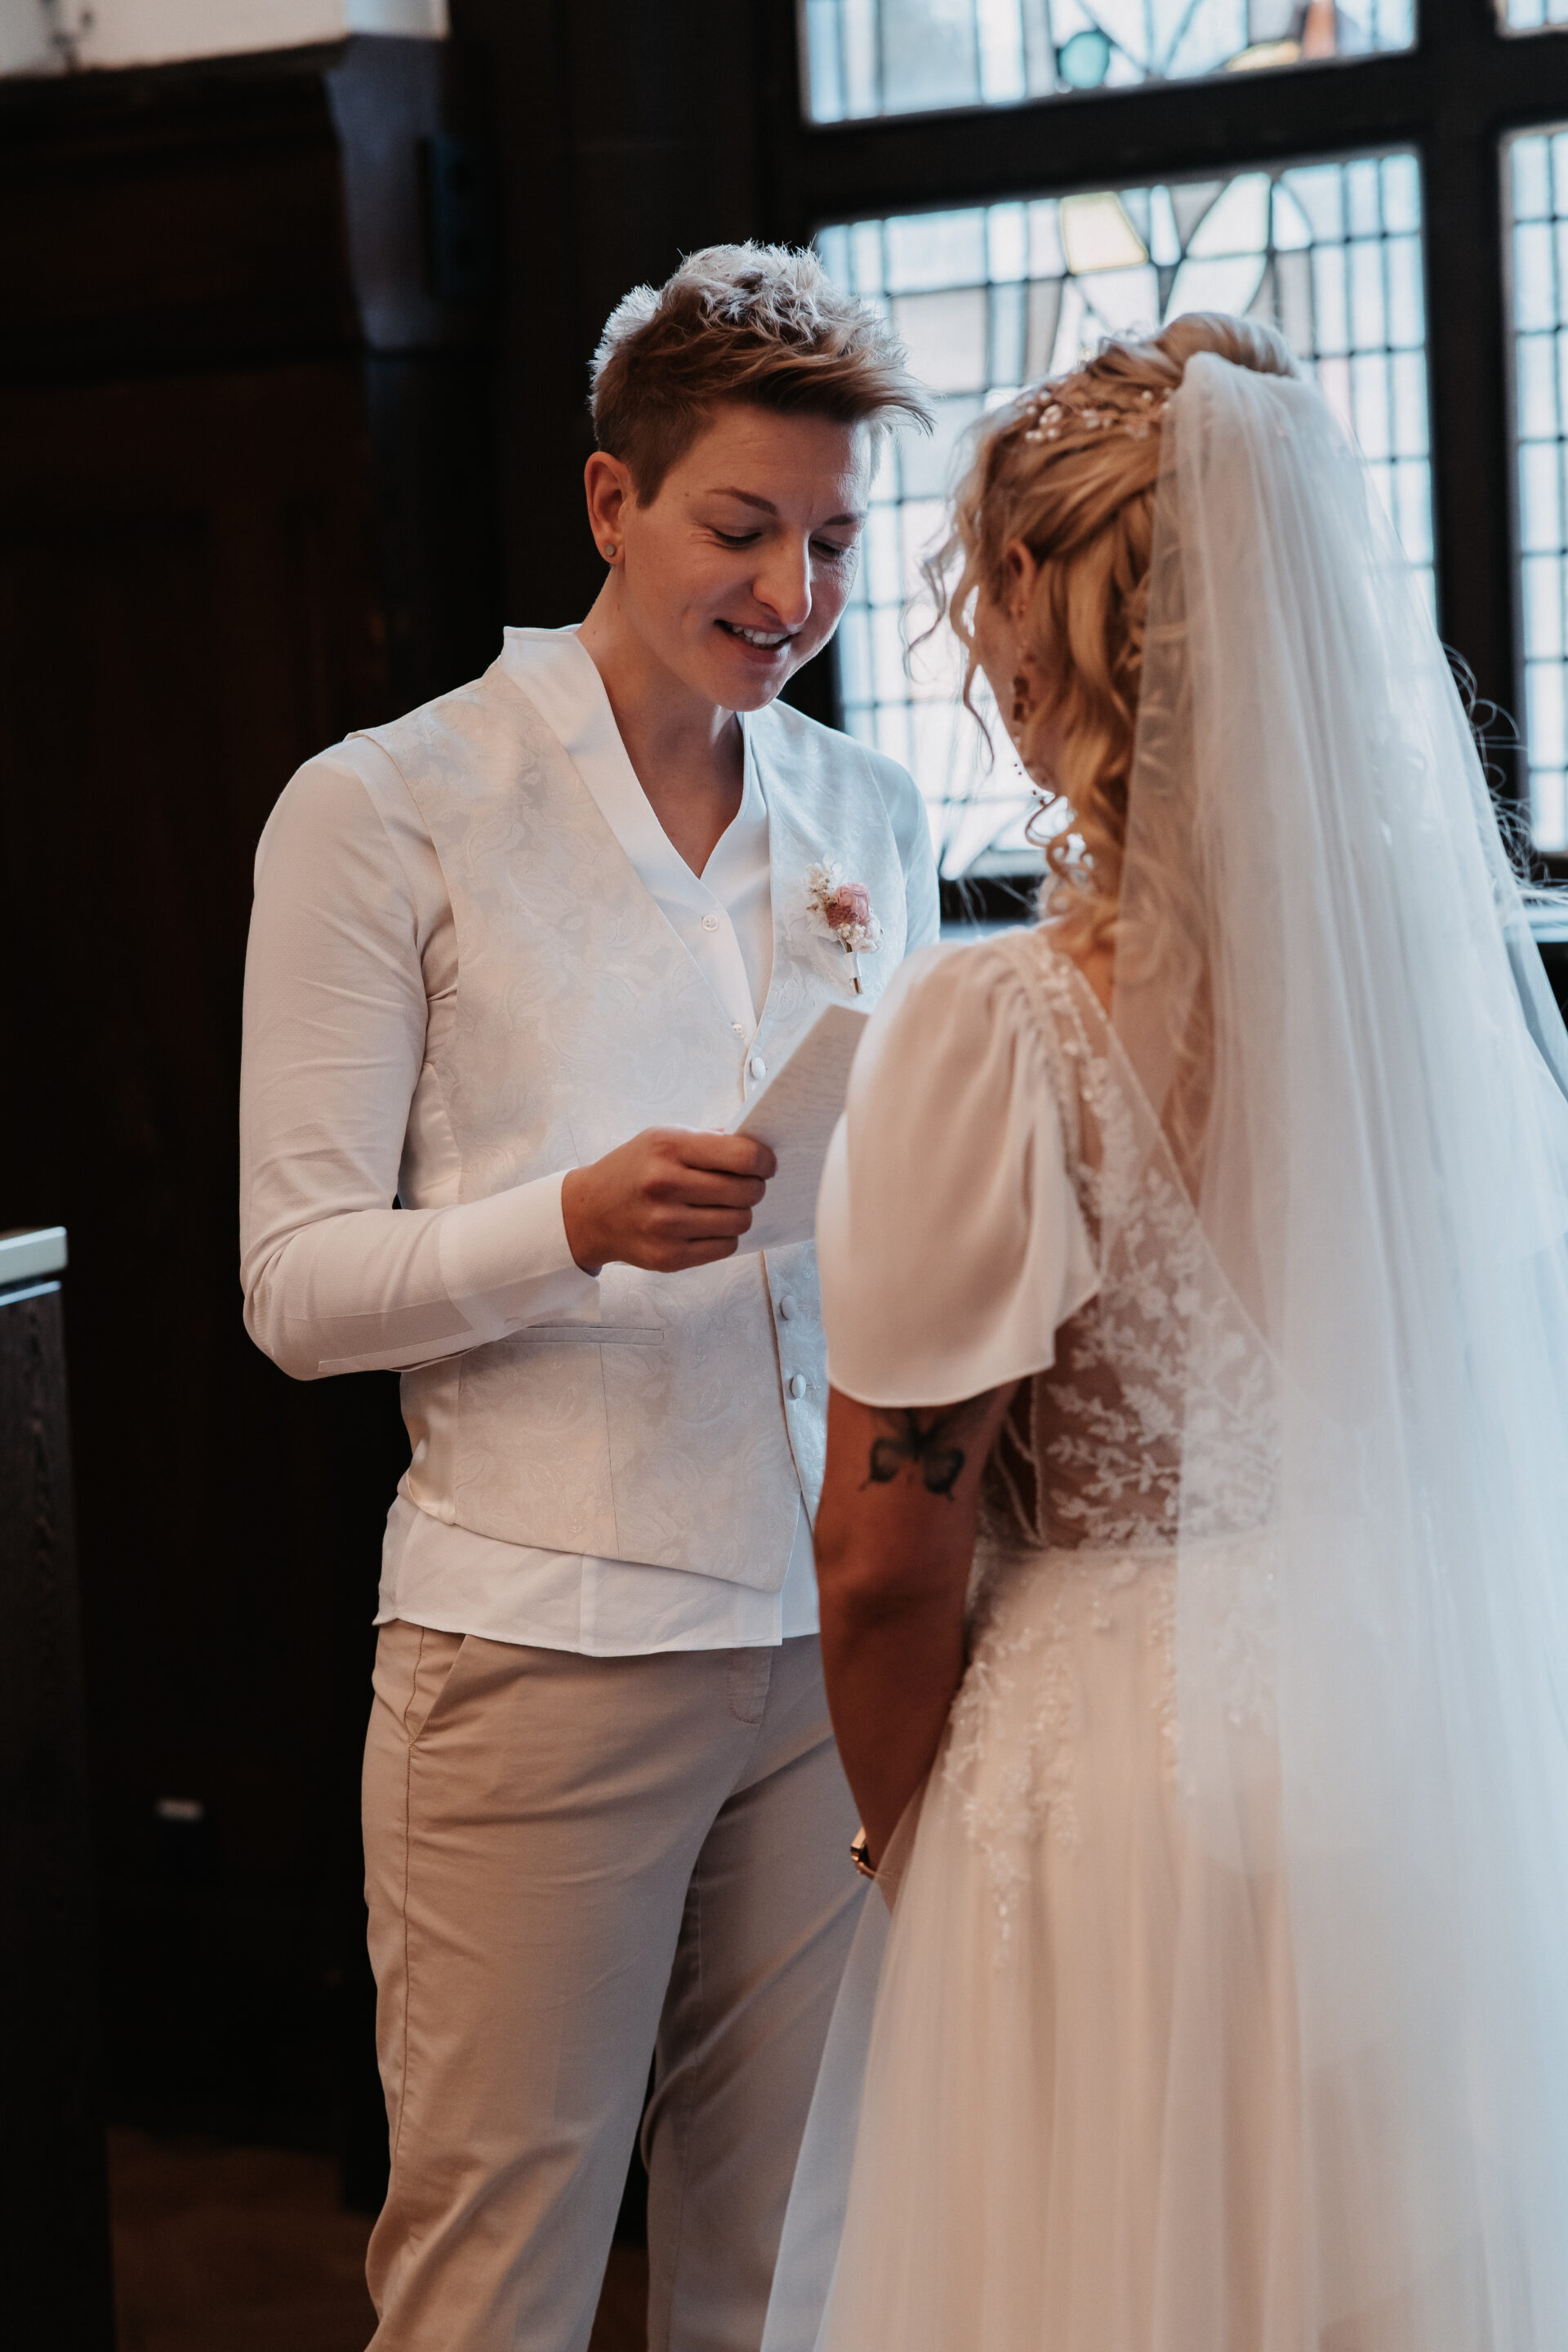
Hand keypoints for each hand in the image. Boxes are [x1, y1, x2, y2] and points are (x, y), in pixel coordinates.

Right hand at [561, 1128, 776, 1273]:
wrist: (589, 1212)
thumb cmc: (633, 1170)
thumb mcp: (662, 1138)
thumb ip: (709, 1140)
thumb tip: (758, 1146)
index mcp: (669, 1147)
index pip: (743, 1156)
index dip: (764, 1161)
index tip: (764, 1164)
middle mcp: (666, 1184)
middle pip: (747, 1191)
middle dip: (754, 1187)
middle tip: (744, 1185)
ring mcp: (666, 1224)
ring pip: (740, 1221)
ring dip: (739, 1213)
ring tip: (723, 1205)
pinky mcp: (669, 1256)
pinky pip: (725, 1247)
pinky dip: (724, 1236)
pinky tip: (708, 1225)